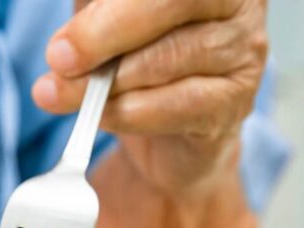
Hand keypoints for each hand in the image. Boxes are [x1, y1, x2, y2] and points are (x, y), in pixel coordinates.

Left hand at [31, 0, 268, 227]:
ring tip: (62, 93)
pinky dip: (127, 113)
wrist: (168, 138)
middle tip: (60, 58)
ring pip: (169, 58)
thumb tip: (67, 31)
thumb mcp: (108, 16)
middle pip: (174, 2)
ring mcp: (243, 52)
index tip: (67, 33)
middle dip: (104, 32)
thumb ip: (95, 6)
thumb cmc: (137, 58)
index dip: (112, 3)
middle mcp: (237, 4)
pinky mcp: (234, 103)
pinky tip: (98, 116)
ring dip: (106, 82)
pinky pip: (176, 105)